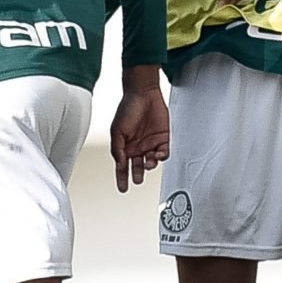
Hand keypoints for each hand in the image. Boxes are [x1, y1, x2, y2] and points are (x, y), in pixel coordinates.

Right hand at [110, 66, 169, 192]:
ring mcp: (151, 143)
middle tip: (137, 180)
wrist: (143, 93)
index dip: (122, 178)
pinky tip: (158, 155)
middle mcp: (138, 146)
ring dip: (150, 164)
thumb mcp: (117, 130)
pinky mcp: (164, 138)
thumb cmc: (128, 108)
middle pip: (138, 166)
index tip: (122, 188)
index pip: (123, 166)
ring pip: (152, 161)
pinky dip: (162, 156)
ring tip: (147, 162)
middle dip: (137, 174)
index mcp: (125, 146)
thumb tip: (119, 164)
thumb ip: (118, 149)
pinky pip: (164, 152)